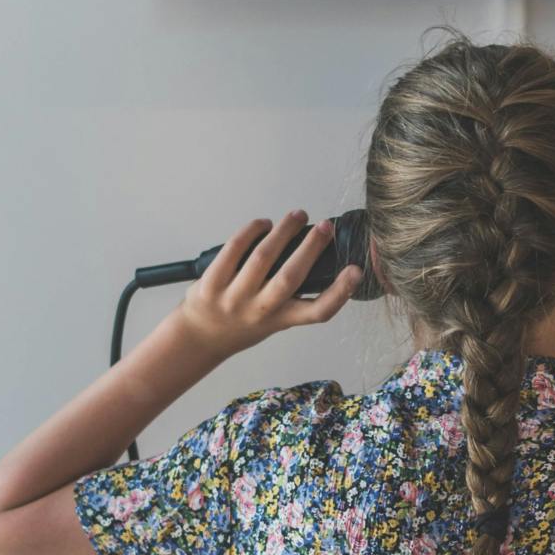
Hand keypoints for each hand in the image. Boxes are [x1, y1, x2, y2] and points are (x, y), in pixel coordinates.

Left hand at [177, 210, 361, 361]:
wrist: (199, 338)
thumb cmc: (241, 325)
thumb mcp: (273, 321)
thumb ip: (291, 298)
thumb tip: (311, 256)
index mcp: (281, 320)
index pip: (318, 312)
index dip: (340, 292)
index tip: (355, 271)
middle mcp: (259, 311)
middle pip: (290, 277)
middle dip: (311, 247)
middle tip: (325, 226)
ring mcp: (233, 297)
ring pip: (262, 257)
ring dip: (283, 231)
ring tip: (297, 216)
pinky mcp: (212, 283)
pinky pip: (233, 250)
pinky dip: (251, 231)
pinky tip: (263, 223)